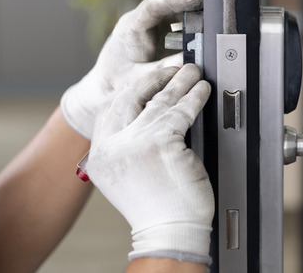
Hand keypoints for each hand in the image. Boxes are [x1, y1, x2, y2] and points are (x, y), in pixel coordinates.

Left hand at [61, 0, 202, 138]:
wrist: (105, 85)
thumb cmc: (118, 83)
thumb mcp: (140, 80)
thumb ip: (166, 70)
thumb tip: (193, 63)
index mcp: (132, 27)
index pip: (155, 3)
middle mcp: (143, 16)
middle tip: (211, 3)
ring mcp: (154, 18)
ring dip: (195, 1)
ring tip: (212, 19)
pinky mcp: (163, 24)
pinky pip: (182, 11)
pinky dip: (196, 15)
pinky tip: (205, 31)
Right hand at [87, 64, 213, 263]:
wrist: (170, 232)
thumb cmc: (157, 208)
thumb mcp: (126, 177)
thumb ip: (127, 148)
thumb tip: (146, 116)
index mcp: (99, 156)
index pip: (110, 109)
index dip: (131, 90)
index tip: (148, 82)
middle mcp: (112, 147)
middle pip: (131, 97)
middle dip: (153, 79)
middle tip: (170, 71)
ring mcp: (135, 142)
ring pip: (159, 101)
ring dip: (179, 82)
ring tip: (192, 72)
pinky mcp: (161, 141)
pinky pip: (182, 111)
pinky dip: (195, 97)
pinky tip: (202, 91)